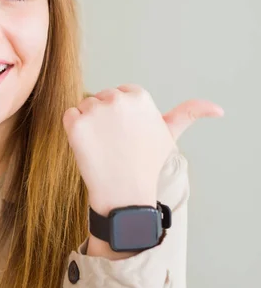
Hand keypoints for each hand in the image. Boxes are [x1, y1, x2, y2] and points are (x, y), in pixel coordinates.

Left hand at [63, 84, 222, 215]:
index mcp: (138, 95)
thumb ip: (188, 114)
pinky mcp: (75, 124)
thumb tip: (219, 109)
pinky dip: (73, 130)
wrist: (124, 193)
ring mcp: (94, 111)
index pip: (119, 94)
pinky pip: (68, 116)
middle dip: (105, 119)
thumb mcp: (170, 135)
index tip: (128, 135)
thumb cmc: (147, 164)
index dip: (121, 116)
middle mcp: (117, 98)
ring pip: (84, 107)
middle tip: (116, 144)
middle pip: (100, 99)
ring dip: (89, 125)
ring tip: (104, 147)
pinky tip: (88, 147)